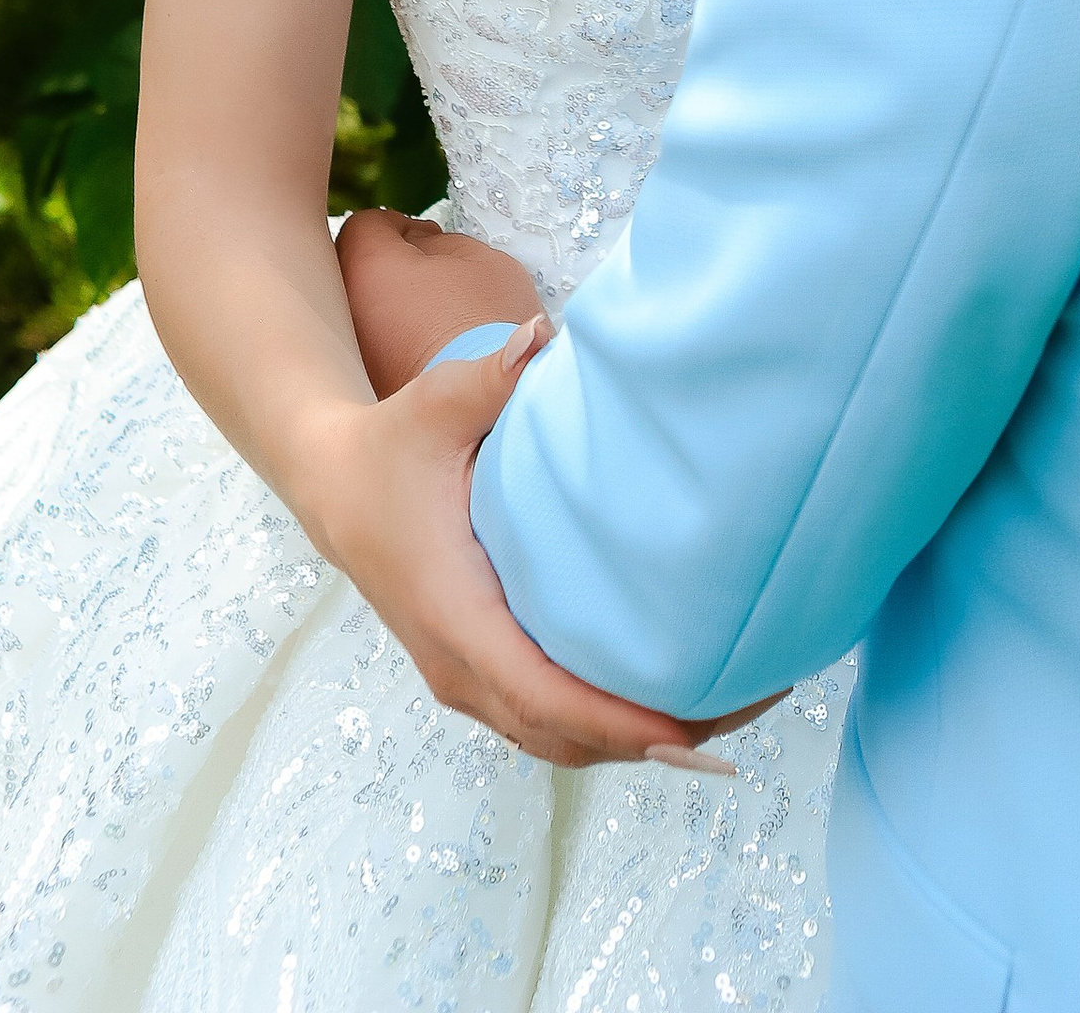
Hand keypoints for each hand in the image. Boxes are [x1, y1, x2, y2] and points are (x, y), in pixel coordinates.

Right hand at [307, 322, 732, 772]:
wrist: (333, 486)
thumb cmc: (390, 447)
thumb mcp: (436, 405)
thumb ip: (492, 377)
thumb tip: (543, 336)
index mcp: (456, 617)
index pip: (545, 696)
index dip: (619, 721)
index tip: (692, 725)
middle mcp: (460, 669)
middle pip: (566, 738)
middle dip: (654, 739)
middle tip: (746, 707)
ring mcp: (466, 680)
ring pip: (558, 742)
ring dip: (635, 742)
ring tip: (726, 711)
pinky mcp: (476, 673)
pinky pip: (546, 723)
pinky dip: (605, 729)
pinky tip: (664, 703)